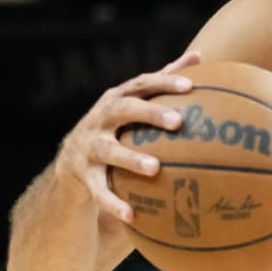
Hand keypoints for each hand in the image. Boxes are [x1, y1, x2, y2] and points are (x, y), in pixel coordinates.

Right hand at [53, 51, 201, 222]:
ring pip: (108, 150)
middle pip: (123, 110)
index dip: (164, 82)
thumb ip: (162, 81)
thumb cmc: (116, 129)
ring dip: (130, 158)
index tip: (190, 86)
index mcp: (117, 100)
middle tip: (177, 122)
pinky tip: (132, 216)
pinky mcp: (82, 175)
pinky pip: (98, 190)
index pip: (142, 85)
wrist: (72, 163)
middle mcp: (100, 119)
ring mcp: (88, 146)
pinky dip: (113, 202)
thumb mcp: (134, 105)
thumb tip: (199, 54)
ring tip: (155, 168)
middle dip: (148, 113)